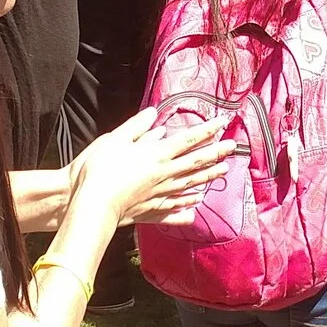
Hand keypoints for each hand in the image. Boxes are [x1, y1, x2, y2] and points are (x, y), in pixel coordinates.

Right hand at [71, 108, 235, 225]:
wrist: (92, 204)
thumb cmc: (99, 169)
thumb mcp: (115, 139)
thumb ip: (136, 127)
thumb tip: (154, 114)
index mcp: (157, 155)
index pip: (189, 139)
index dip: (208, 130)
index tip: (224, 122)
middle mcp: (165, 175)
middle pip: (196, 162)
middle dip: (216, 152)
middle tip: (234, 147)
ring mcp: (161, 195)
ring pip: (191, 184)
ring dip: (209, 176)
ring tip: (223, 171)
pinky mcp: (152, 212)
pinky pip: (175, 209)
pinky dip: (188, 206)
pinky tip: (196, 205)